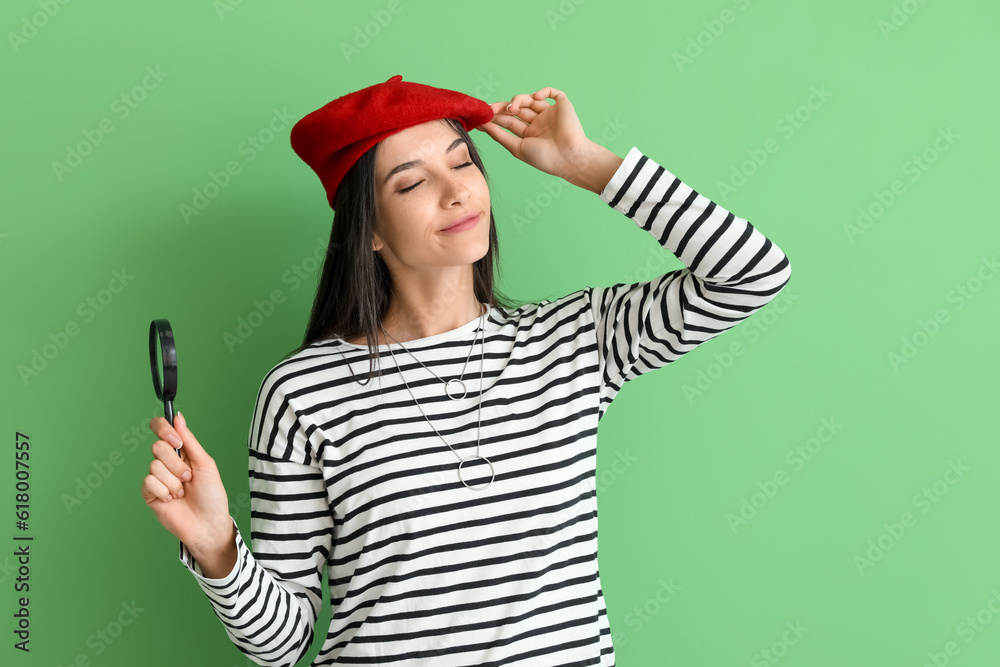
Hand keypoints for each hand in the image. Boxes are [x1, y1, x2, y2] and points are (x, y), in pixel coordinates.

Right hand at [140, 412, 232, 557]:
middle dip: (176, 464)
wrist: (207, 523)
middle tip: (188, 477)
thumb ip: (190, 441)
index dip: (163, 429)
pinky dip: (164, 491)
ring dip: (173, 481)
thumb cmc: (212, 495)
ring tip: (183, 492)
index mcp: (182, 452)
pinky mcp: (150, 493)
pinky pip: (148, 482)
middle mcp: (167, 462)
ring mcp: (158, 478)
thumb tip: (178, 418)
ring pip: (154, 466)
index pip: (162, 430)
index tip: (175, 439)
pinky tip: (172, 499)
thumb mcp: (205, 464)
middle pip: (158, 447)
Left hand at [476, 86, 593, 182]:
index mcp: (529, 135)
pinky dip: (543, 91)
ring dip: (518, 100)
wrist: (568, 157)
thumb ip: (500, 135)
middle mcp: (538, 123)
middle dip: (503, 108)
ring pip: (530, 100)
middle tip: (491, 109)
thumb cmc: (544, 158)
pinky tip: (535, 97)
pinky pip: (553, 93)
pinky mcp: (562, 106)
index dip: (496, 117)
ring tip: (513, 108)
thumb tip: (483, 125)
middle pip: (517, 109)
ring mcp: (550, 114)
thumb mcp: (516, 148)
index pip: (509, 122)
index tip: (482, 115)